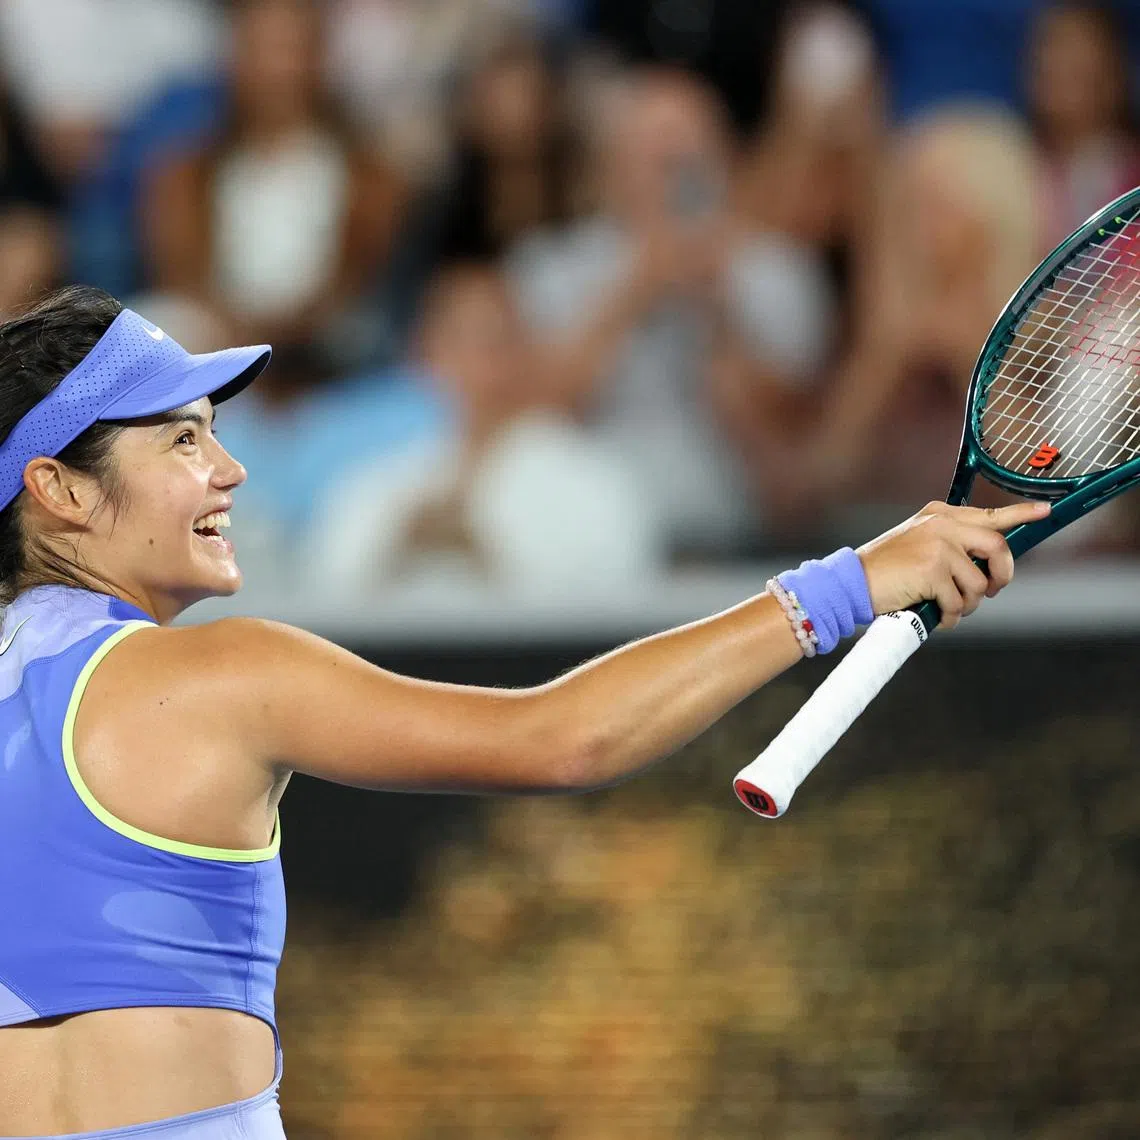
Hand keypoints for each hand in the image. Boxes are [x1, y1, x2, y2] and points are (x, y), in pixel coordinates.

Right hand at [856, 500, 1050, 628]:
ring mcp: (937, 545)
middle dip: (1002, 574)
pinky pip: (959, 601)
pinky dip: (952, 616)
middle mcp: (941, 525)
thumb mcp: (918, 544)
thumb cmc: (885, 571)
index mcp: (939, 515)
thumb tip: (986, 566)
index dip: (1021, 514)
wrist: (851, 582)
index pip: (989, 513)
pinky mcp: (932, 570)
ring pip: (978, 582)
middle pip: (996, 546)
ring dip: (969, 603)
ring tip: (948, 607)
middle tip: (992, 590)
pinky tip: (938, 616)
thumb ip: (951, 545)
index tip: (1045, 512)